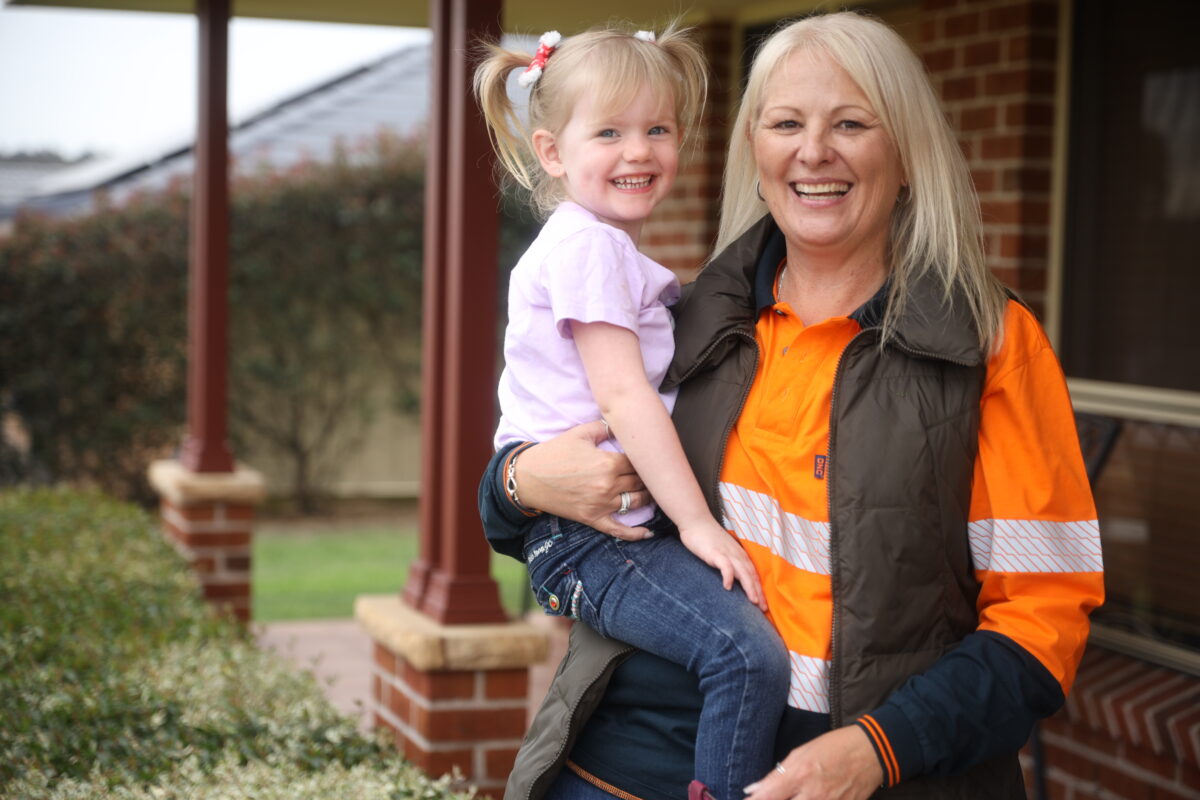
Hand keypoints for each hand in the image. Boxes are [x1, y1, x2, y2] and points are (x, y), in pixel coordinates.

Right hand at [515, 421, 651, 540]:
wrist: (528, 478)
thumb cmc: (554, 453)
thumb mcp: (580, 433)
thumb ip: (604, 427)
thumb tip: (622, 424)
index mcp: (607, 463)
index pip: (638, 462)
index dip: (645, 459)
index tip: (651, 457)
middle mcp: (608, 485)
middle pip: (641, 482)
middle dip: (650, 478)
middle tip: (656, 474)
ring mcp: (601, 505)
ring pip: (636, 503)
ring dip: (648, 498)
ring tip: (655, 493)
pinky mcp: (593, 519)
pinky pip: (619, 530)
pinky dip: (635, 533)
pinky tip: (649, 533)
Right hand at [678, 521, 766, 611]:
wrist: (696, 521)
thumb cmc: (708, 538)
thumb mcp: (724, 551)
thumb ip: (731, 562)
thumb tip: (734, 578)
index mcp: (741, 556)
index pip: (754, 575)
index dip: (760, 590)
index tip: (763, 605)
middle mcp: (738, 555)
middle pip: (752, 576)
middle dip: (759, 593)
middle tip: (763, 608)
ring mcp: (728, 554)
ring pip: (743, 573)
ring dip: (750, 587)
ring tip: (753, 601)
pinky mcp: (716, 553)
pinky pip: (725, 566)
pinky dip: (728, 576)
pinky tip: (727, 587)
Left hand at [743, 726, 882, 799]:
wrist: (870, 753)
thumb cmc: (834, 747)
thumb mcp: (800, 753)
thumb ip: (775, 775)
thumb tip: (754, 790)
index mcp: (800, 775)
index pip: (767, 797)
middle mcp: (813, 795)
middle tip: (770, 796)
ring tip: (793, 795)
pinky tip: (804, 798)